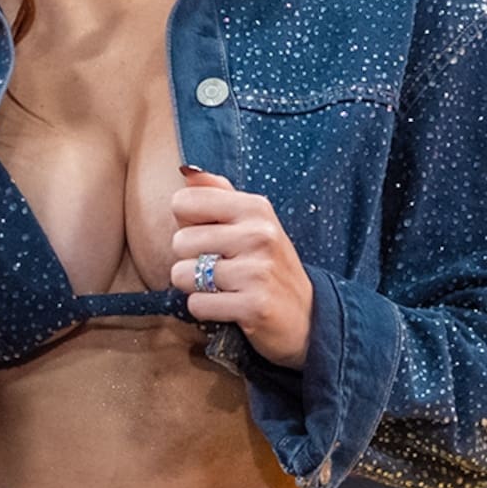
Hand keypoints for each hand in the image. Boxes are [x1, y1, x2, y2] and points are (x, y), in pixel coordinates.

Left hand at [170, 168, 313, 368]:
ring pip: (183, 274)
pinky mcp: (254, 305)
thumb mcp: (251, 220)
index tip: (211, 235)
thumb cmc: (266, 262)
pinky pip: (197, 304)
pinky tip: (229, 305)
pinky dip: (205, 309)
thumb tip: (186, 172)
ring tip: (223, 286)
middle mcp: (258, 234)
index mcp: (254, 206)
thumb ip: (217, 192)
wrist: (307, 315)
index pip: (182, 201)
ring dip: (195, 286)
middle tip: (220, 266)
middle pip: (179, 241)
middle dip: (190, 259)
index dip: (187, 223)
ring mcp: (257, 270)